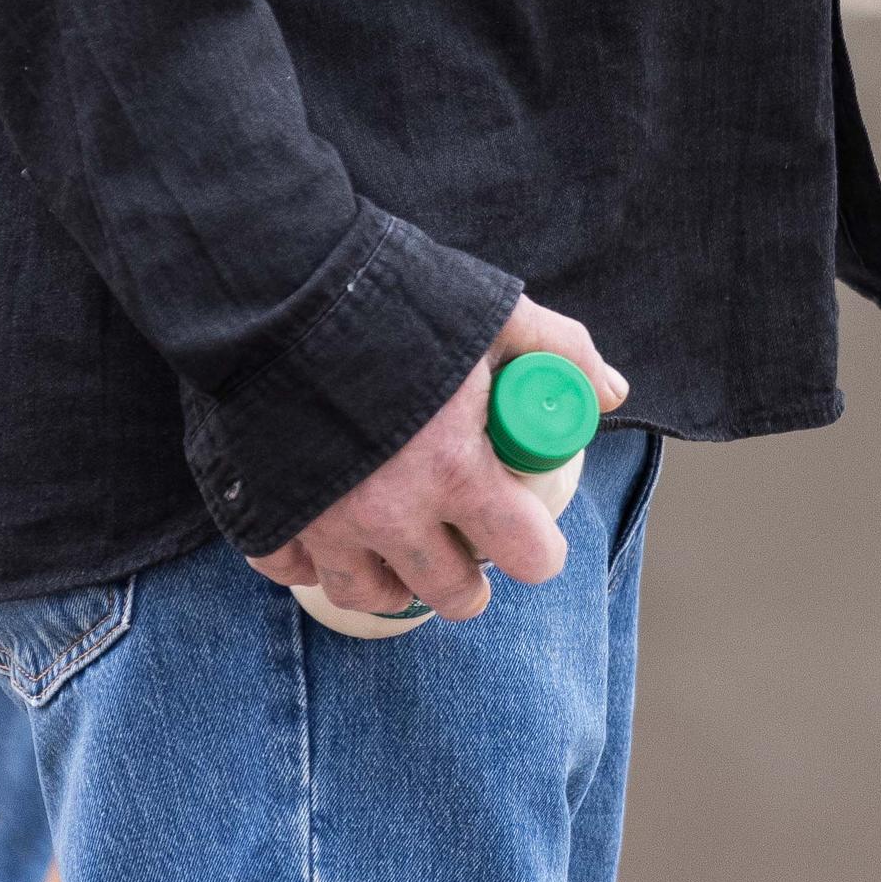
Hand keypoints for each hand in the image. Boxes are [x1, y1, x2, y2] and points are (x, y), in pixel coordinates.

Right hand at [250, 297, 626, 625]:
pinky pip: (292, 571)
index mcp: (458, 469)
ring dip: (394, 583)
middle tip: (470, 554)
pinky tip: (329, 533)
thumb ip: (560, 351)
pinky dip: (311, 561)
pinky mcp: (270, 514)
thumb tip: (610, 391)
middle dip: (469, 582)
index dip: (540, 551)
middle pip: (451, 594)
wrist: (278, 285)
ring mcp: (327, 522)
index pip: (527, 555)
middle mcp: (395, 511)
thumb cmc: (394, 296)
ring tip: (404, 555)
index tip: (534, 537)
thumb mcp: (493, 312)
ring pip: (369, 596)